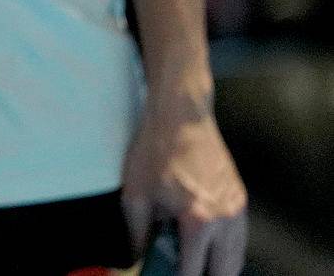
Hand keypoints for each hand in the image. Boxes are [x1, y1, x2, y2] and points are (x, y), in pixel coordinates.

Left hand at [122, 89, 247, 275]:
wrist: (183, 116)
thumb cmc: (156, 150)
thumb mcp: (136, 192)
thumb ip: (137, 232)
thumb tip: (134, 257)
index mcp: (198, 221)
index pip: (193, 271)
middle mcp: (225, 220)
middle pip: (225, 271)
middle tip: (183, 272)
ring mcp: (237, 210)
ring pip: (237, 257)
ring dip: (220, 267)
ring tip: (195, 265)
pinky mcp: (241, 199)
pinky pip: (240, 237)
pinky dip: (227, 249)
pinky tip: (208, 247)